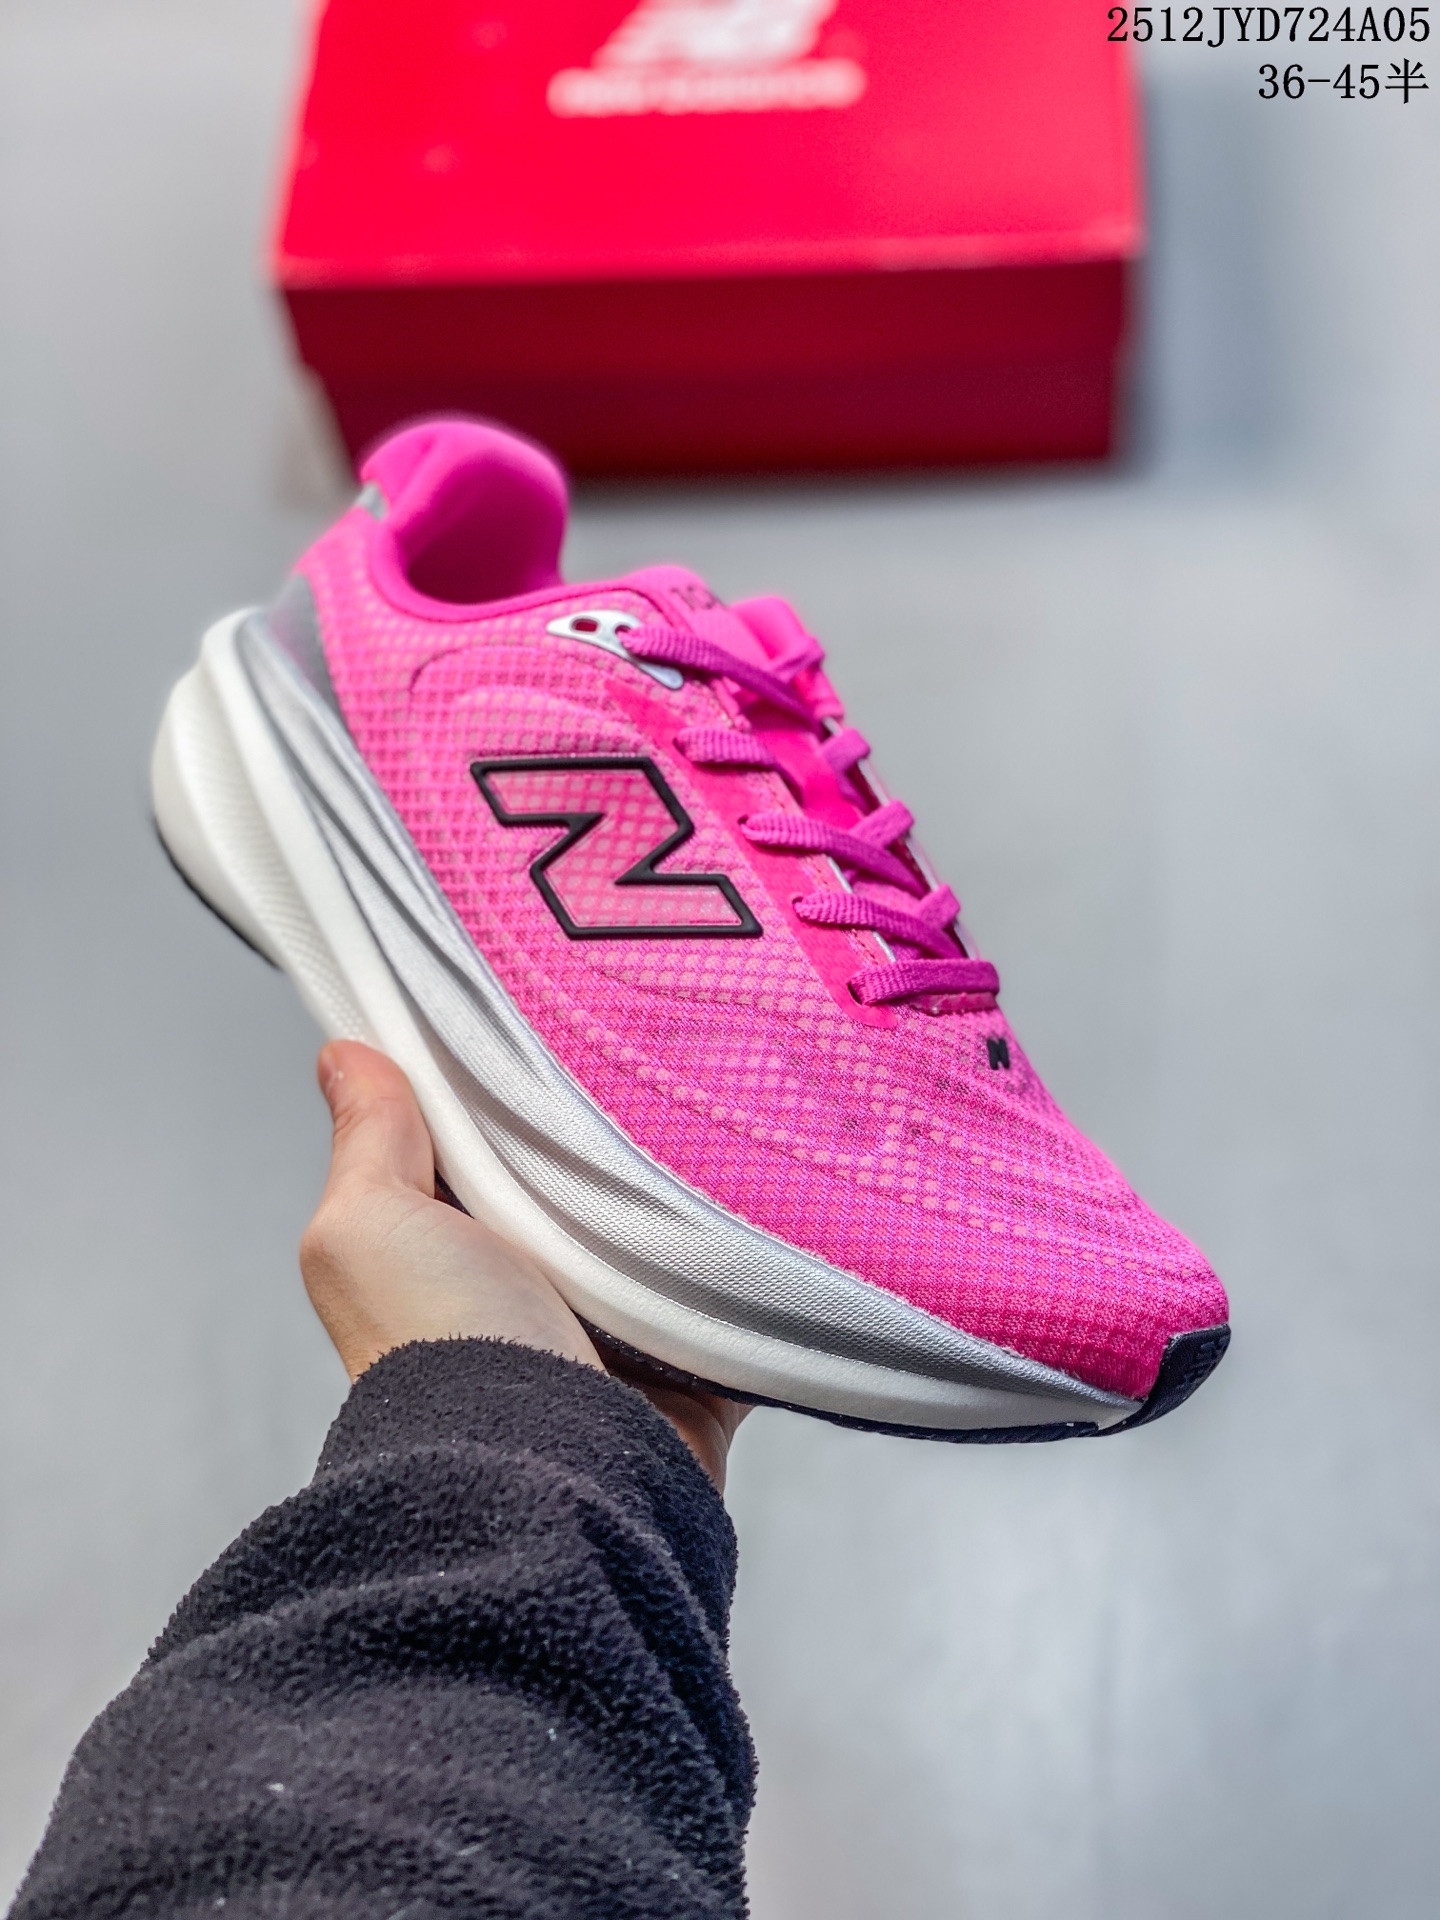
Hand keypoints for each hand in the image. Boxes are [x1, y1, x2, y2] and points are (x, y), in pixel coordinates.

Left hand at [302, 1042, 747, 1487]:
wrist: (542, 1473)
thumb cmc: (438, 1350)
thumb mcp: (369, 1225)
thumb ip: (368, 1141)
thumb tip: (342, 1054)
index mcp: (449, 1247)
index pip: (482, 1141)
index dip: (507, 1081)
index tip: (548, 1011)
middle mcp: (526, 1288)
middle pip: (581, 1181)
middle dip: (616, 1130)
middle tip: (659, 1050)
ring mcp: (611, 1330)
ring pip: (665, 1231)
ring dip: (691, 1192)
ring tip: (728, 1110)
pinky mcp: (689, 1366)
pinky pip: (739, 1295)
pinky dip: (757, 1262)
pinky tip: (777, 1201)